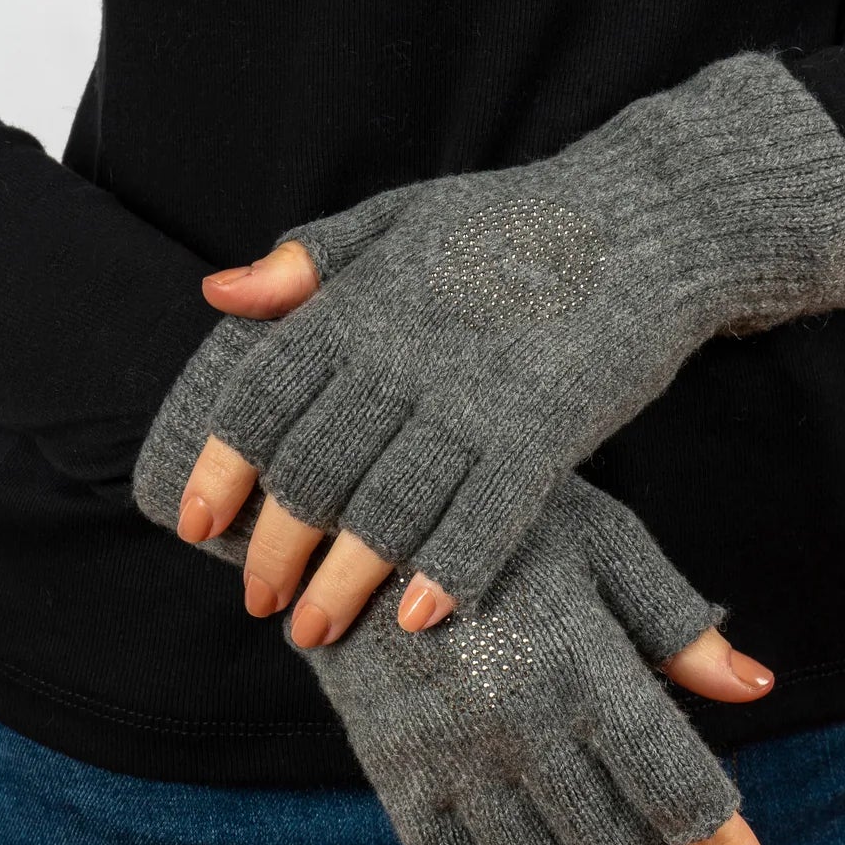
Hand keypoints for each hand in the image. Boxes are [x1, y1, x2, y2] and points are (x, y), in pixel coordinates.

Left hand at [190, 241, 773, 708]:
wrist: (644, 220)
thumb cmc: (515, 221)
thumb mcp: (401, 215)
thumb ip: (311, 258)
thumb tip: (217, 293)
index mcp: (359, 303)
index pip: (259, 403)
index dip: (220, 473)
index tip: (199, 527)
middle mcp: (403, 356)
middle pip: (310, 474)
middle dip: (276, 551)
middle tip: (263, 601)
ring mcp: (473, 397)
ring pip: (384, 515)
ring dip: (344, 585)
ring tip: (319, 629)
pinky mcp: (542, 432)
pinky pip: (480, 523)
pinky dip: (444, 576)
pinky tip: (419, 616)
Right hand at [287, 475, 773, 844]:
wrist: (357, 510)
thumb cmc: (501, 518)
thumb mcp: (599, 541)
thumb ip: (673, 621)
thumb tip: (758, 686)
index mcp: (584, 665)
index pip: (675, 784)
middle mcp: (522, 724)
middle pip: (616, 844)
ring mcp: (452, 753)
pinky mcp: (393, 767)